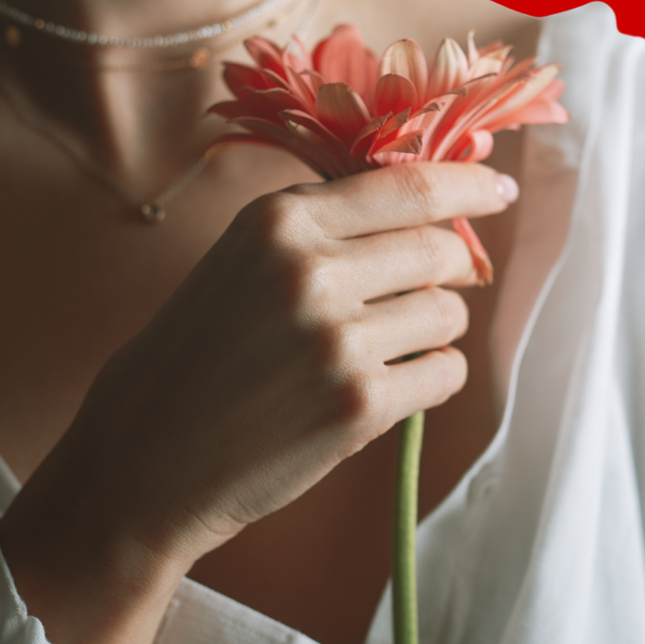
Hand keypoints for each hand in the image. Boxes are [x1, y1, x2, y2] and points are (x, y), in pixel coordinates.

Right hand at [0, 161, 516, 643]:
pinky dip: (429, 380)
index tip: (499, 189)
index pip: (410, 186)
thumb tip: (434, 207)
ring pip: (449, 314)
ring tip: (376, 352)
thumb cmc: (198, 354)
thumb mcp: (243, 259)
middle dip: (446, 271)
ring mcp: (339, 340)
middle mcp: (312, 271)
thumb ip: (326, 226)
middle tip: (416, 295)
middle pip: (442, 250)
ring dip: (431, 331)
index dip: (469, 185)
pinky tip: (381, 390)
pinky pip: (445, 374)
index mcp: (281, 222)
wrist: (145, 458)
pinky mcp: (358, 406)